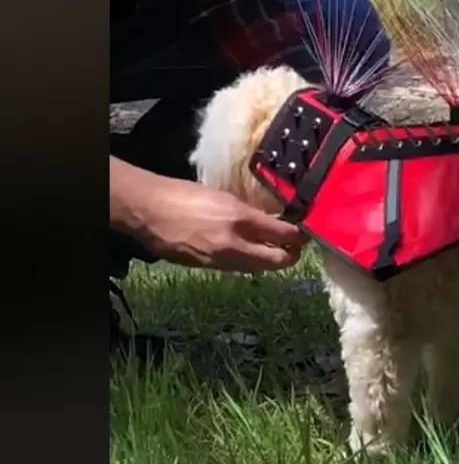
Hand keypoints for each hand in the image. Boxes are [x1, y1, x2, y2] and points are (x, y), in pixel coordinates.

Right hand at [141, 178, 305, 271]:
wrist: (149, 211)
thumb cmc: (185, 195)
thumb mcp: (225, 197)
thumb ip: (252, 213)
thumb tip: (276, 221)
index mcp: (240, 220)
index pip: (284, 234)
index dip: (299, 235)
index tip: (304, 231)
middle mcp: (234, 245)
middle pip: (279, 261)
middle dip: (291, 254)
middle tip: (295, 244)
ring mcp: (221, 260)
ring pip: (260, 268)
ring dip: (271, 260)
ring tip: (275, 246)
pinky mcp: (209, 268)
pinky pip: (239, 268)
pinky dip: (250, 261)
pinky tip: (250, 250)